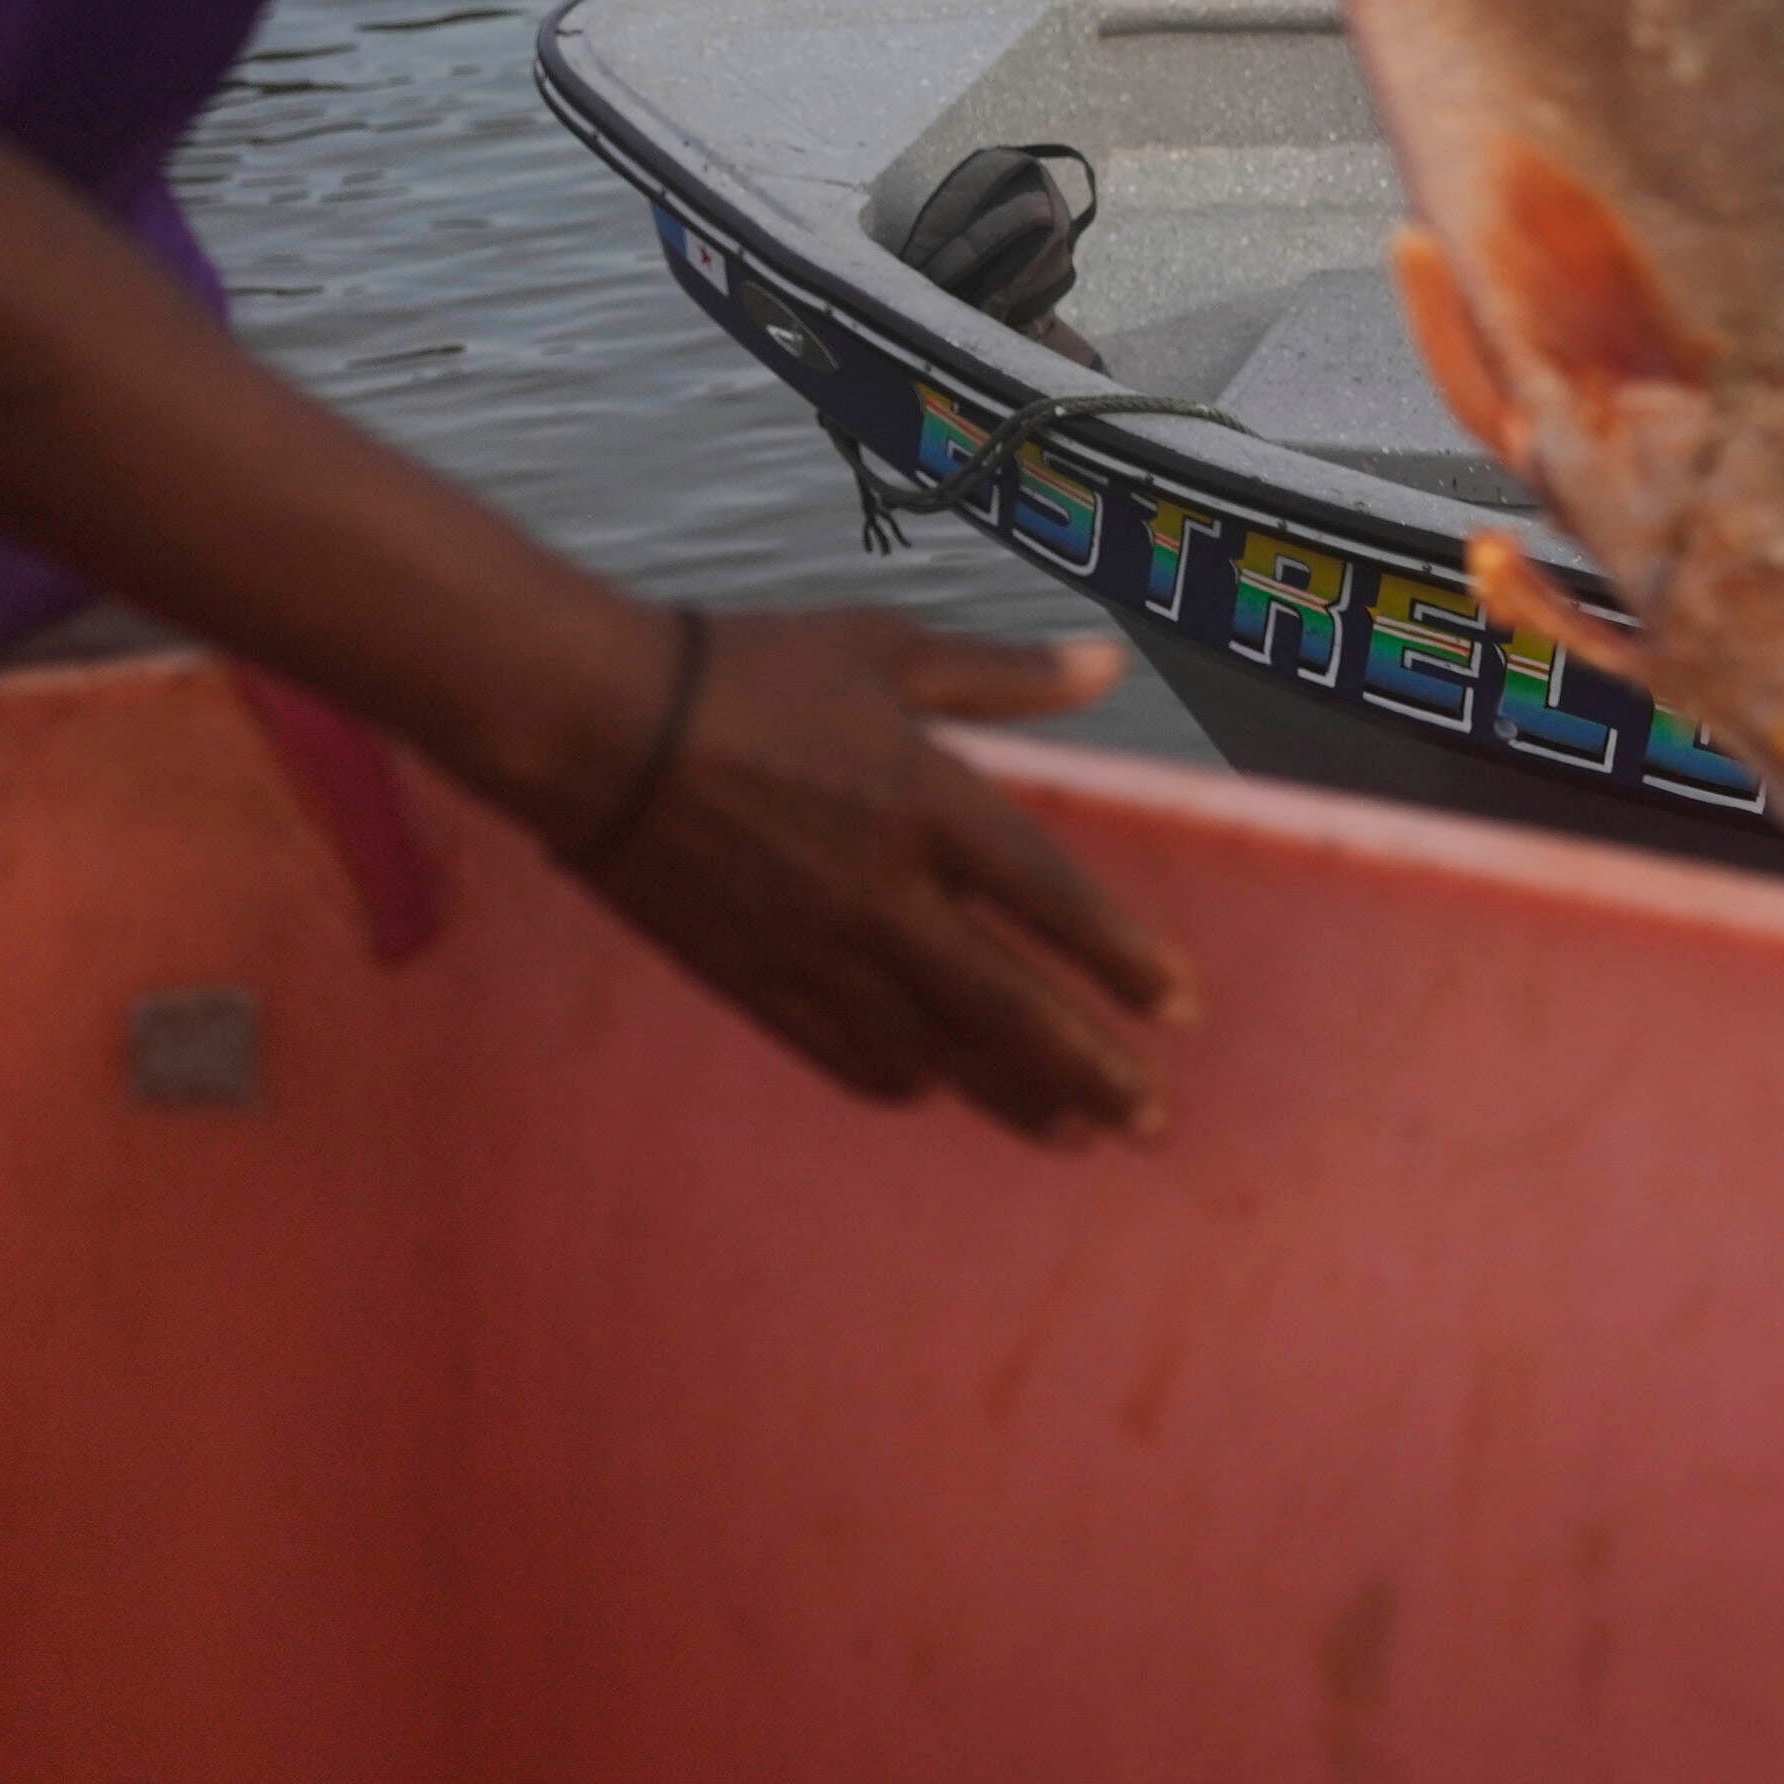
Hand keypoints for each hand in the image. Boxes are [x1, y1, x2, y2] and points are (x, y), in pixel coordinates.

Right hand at [567, 612, 1196, 1143]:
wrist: (602, 727)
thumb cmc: (751, 672)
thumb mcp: (891, 648)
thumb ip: (1007, 675)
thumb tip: (1105, 661)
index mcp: (932, 806)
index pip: (1054, 903)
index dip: (1122, 961)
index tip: (1180, 1010)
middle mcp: (886, 894)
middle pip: (1010, 1005)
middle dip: (1089, 1069)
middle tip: (1150, 1120)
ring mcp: (817, 948)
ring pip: (936, 1048)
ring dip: (1010, 1094)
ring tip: (1073, 1134)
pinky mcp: (753, 978)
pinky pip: (841, 1052)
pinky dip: (899, 1079)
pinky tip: (936, 1096)